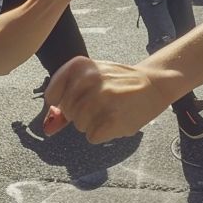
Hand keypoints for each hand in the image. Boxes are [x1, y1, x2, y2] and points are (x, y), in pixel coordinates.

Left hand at [43, 57, 177, 143]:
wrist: (155, 84)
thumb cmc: (119, 84)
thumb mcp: (91, 80)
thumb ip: (66, 101)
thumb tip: (48, 129)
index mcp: (79, 65)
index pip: (52, 95)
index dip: (63, 103)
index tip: (79, 98)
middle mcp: (89, 79)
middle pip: (67, 112)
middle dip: (82, 114)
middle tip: (104, 103)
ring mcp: (102, 98)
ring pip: (80, 126)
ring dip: (94, 124)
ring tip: (111, 110)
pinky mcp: (112, 118)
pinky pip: (92, 137)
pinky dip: (104, 134)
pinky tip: (117, 120)